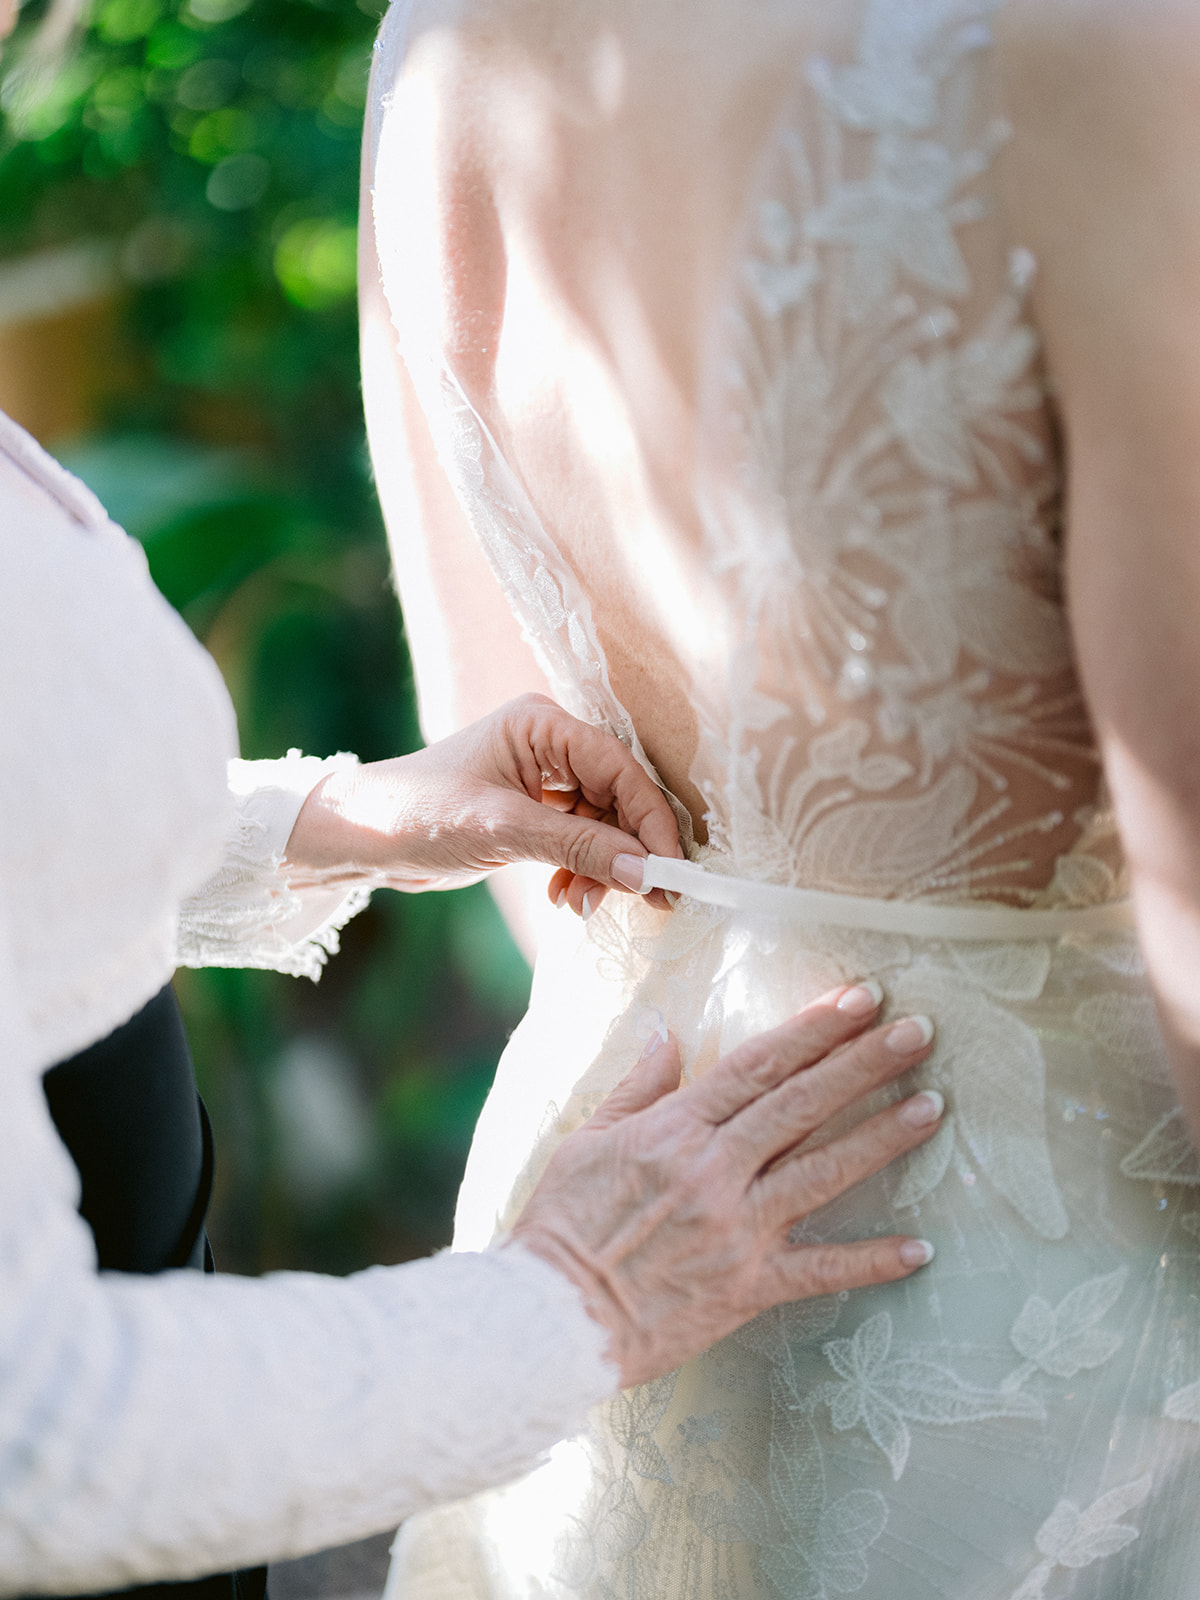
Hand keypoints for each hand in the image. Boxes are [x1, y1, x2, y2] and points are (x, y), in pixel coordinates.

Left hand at [281, 694, 682, 909]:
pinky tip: (565, 896)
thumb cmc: (419, 815)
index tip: (671, 873)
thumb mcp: (504, 831)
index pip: (621, 769)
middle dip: (625, 851)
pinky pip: (579, 838)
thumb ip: (579, 848)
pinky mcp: (532, 808)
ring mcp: (542, 776)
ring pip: (603, 823)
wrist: (359, 836)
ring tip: (580, 904)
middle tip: (642, 900)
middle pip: (619, 797)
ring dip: (601, 868)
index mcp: (543, 725)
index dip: (651, 822)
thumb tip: (647, 873)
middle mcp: (549, 743)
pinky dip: (580, 870)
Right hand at [510, 982, 941, 1388]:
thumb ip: (637, 1087)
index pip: (758, 1065)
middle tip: (917, 1032)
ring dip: (880, 1137)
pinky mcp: (746, 1286)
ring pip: (821, 1172)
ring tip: (932, 1106)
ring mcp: (735, 1229)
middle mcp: (713, 1170)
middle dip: (863, 1063)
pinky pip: (818, 1271)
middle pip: (801, 1106)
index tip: (858, 998)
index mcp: (674, 1128)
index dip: (813, 1029)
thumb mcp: (585, 1139)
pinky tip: (919, 1249)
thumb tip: (667, 1035)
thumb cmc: (560, 1225)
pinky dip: (869, 1261)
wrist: (550, 1318)